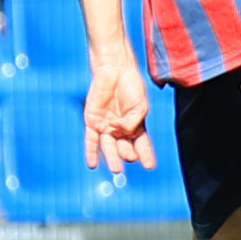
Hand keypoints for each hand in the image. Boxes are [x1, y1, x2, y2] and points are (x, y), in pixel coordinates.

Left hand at [83, 57, 155, 171]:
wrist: (114, 70)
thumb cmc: (130, 85)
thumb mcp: (140, 107)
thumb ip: (132, 123)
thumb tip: (118, 133)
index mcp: (135, 125)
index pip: (141, 144)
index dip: (146, 155)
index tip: (149, 166)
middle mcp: (120, 128)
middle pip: (125, 147)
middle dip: (128, 153)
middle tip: (130, 155)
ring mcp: (106, 126)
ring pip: (109, 147)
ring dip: (112, 159)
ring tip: (116, 170)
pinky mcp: (92, 121)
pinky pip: (91, 140)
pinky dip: (91, 152)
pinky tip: (92, 165)